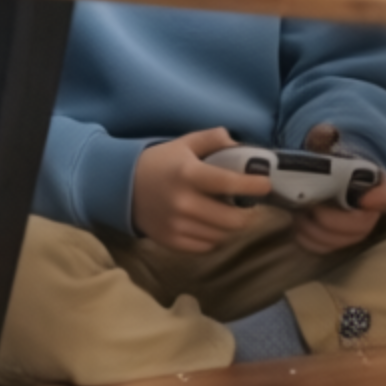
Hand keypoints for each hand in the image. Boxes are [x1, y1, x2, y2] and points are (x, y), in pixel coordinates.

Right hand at [130, 127, 267, 252]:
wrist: (120, 186)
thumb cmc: (158, 163)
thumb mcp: (183, 144)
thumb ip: (212, 139)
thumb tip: (239, 145)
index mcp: (189, 175)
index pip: (231, 184)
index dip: (254, 186)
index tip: (265, 184)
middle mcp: (184, 203)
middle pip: (234, 220)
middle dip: (246, 213)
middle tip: (244, 204)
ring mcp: (178, 225)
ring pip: (223, 236)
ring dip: (229, 226)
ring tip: (225, 213)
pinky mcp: (172, 242)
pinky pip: (207, 246)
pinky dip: (213, 237)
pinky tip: (207, 224)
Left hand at [290, 122, 385, 254]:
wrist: (316, 176)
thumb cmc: (326, 159)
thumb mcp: (325, 145)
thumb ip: (325, 139)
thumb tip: (327, 131)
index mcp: (373, 184)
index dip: (378, 199)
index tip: (364, 199)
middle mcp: (369, 211)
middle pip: (360, 226)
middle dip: (331, 219)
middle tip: (309, 207)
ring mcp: (354, 229)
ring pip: (341, 241)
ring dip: (316, 229)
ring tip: (300, 213)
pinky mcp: (334, 240)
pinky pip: (324, 248)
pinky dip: (307, 239)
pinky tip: (298, 225)